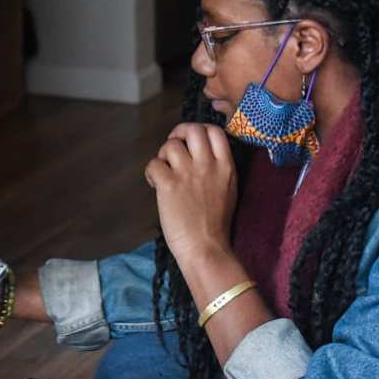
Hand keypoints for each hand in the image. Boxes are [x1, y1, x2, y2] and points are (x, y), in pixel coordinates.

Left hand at [144, 122, 239, 268]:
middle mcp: (208, 165)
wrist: (206, 249)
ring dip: (163, 156)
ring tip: (164, 172)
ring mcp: (188, 174)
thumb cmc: (215, 225)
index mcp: (226, 167)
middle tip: (173, 149)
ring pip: (170, 145)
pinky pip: (154, 164)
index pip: (215, 131)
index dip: (199, 130)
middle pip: (192, 129)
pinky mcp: (169, 185)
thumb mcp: (228, 190)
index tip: (191, 141)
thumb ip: (218, 169)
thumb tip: (199, 156)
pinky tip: (155, 185)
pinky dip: (151, 173)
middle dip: (179, 134)